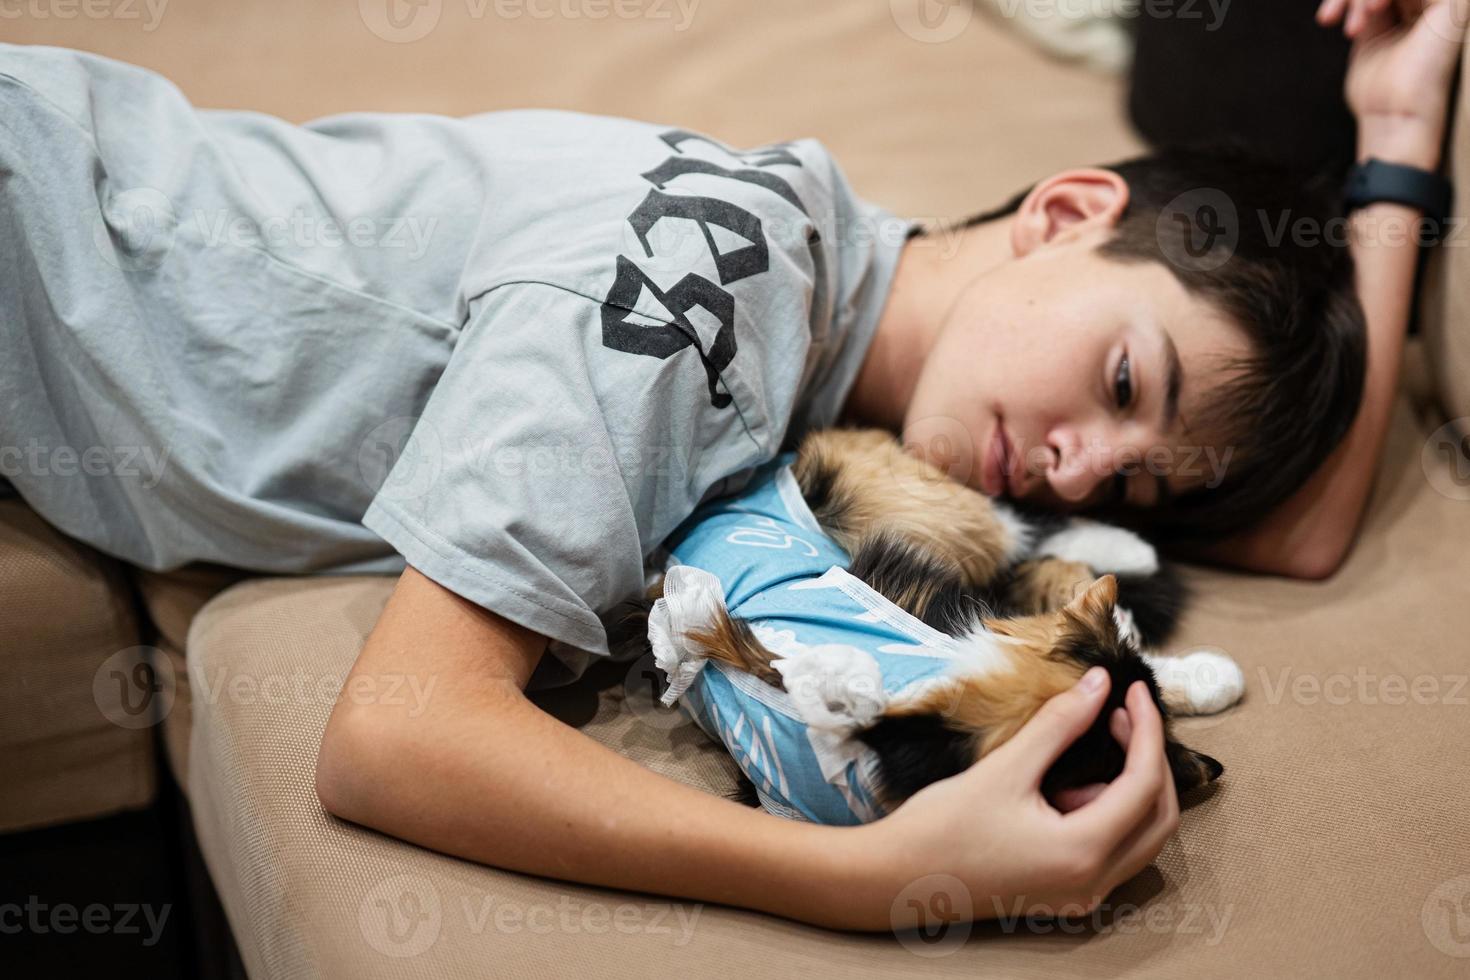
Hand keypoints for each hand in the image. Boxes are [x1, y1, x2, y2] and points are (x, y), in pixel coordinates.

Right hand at [852, 667, 1178, 926]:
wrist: (895, 878)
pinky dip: (1102, 812)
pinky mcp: (1063, 894)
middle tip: (1120, 716)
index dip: (1147, 731)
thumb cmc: (942, 827)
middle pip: (1157, 818)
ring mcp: (1079, 895)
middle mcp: (1091, 883)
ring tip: (1083, 747)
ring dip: (1125, 788)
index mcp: (1082, 853)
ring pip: (1136, 837)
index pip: (1144, 785)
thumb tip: (1100, 684)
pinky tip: (1062, 787)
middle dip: (1147, 761)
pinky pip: (1107, 851)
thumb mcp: (1005, 768)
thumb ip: (1059, 725)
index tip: (1131, 692)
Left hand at [1318, 0, 1468, 168]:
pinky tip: (1372, 12)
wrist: (1397, 115)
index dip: (1349, 0)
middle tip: (1331, 19)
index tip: (1327, 19)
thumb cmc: (1379, 93)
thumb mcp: (1368, 39)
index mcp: (1415, 14)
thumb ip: (1368, 10)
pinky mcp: (1452, 2)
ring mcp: (1443, 3)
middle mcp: (1430, 6)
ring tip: (1354, 28)